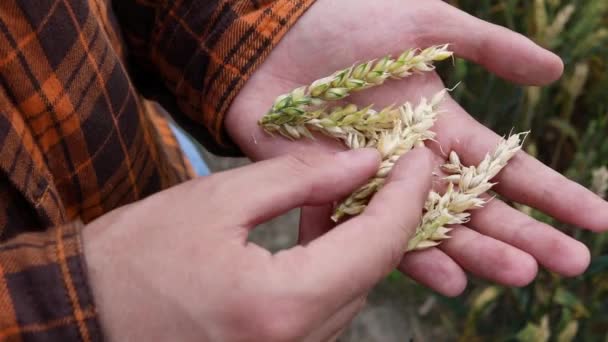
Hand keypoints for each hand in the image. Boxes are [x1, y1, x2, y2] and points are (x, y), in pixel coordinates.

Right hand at [83, 148, 432, 340]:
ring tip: (333, 200)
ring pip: (352, 295)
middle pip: (370, 275)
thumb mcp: (217, 200)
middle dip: (385, 217)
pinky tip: (313, 238)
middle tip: (377, 169)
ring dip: (357, 245)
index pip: (376, 246)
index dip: (407, 196)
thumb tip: (362, 164)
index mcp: (280, 306)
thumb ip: (299, 179)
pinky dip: (331, 272)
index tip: (421, 158)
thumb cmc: (136, 256)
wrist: (86, 313)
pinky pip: (325, 313)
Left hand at [226, 0, 607, 295]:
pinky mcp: (330, 194)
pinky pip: (369, 232)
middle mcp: (411, 163)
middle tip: (568, 264)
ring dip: (474, 252)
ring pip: (430, 229)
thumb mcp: (423, 23)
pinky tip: (440, 277)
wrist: (271, 39)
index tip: (596, 220)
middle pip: (475, 208)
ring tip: (514, 274)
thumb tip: (557, 71)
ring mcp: (372, 183)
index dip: (551, 193)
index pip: (503, 168)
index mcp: (438, 127)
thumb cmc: (345, 24)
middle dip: (523, 234)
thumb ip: (486, 46)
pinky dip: (401, 255)